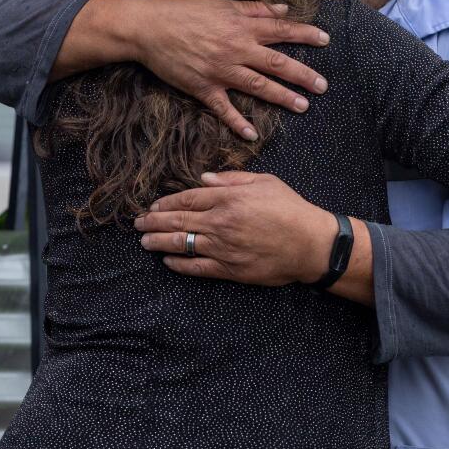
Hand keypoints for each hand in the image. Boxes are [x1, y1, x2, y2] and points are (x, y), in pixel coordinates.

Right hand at [83, 0, 330, 139]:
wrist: (150, 26)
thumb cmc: (187, 11)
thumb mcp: (223, 3)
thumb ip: (255, 8)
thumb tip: (283, 8)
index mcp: (243, 26)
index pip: (282, 30)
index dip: (305, 34)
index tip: (326, 40)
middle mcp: (237, 49)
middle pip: (277, 63)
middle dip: (303, 75)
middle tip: (323, 86)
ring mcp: (221, 70)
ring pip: (259, 86)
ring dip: (282, 97)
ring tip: (303, 106)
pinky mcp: (203, 87)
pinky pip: (224, 108)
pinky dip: (237, 123)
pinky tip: (253, 135)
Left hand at [133, 171, 334, 285]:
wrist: (310, 245)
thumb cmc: (291, 210)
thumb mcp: (265, 182)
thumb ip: (233, 179)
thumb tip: (204, 180)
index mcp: (229, 199)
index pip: (188, 199)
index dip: (167, 202)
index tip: (153, 205)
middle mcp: (220, 223)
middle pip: (178, 220)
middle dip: (154, 222)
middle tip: (137, 224)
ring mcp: (222, 248)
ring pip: (181, 244)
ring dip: (159, 242)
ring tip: (144, 242)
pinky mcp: (229, 269)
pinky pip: (196, 267)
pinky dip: (179, 265)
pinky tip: (168, 262)